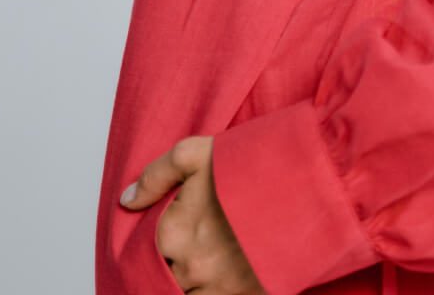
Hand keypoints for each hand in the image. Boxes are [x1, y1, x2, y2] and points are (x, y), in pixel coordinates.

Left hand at [119, 135, 266, 293]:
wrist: (306, 182)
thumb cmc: (250, 164)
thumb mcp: (195, 153)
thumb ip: (155, 176)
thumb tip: (127, 200)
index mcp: (173, 233)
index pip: (142, 255)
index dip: (153, 246)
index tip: (166, 238)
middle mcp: (192, 268)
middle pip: (165, 280)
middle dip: (173, 267)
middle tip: (193, 246)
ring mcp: (221, 289)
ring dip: (193, 283)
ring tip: (210, 260)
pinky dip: (215, 292)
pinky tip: (225, 274)